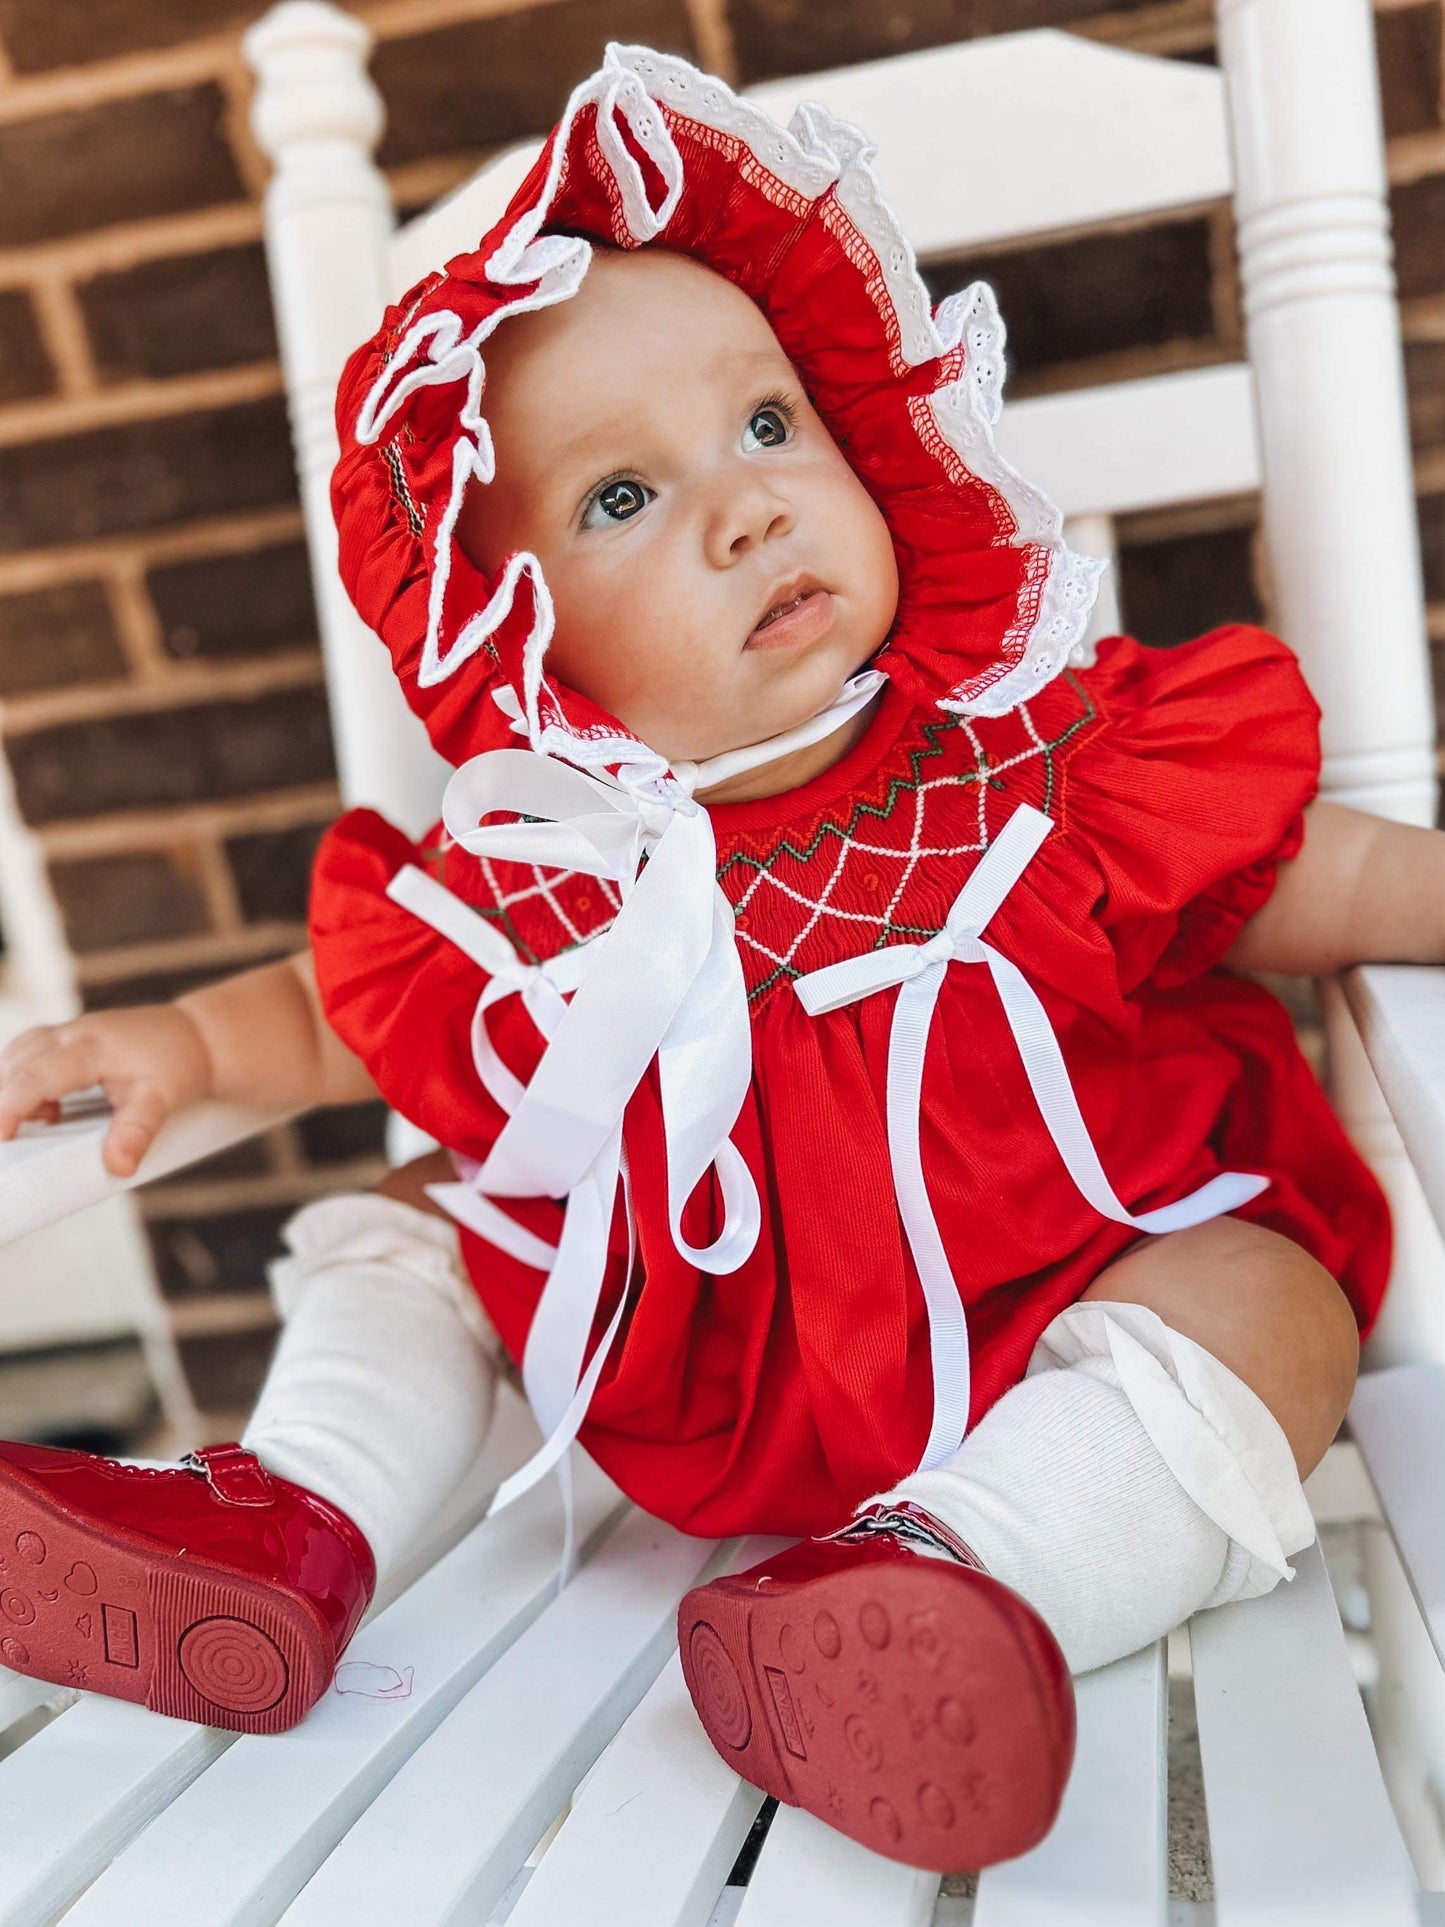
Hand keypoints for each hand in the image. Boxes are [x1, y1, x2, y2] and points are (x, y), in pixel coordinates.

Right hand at [0, 1006, 212, 1177]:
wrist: (197, 1036)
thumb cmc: (179, 1064)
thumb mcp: (161, 1101)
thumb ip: (135, 1133)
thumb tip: (118, 1167)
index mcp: (89, 1048)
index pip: (33, 1077)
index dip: (8, 1107)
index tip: (3, 1138)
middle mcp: (72, 1033)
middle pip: (14, 1063)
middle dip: (2, 1102)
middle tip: (15, 1138)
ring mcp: (68, 1030)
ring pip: (16, 1054)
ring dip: (12, 1088)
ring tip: (42, 1121)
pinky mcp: (68, 1035)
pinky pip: (28, 1052)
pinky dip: (23, 1078)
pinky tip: (47, 1106)